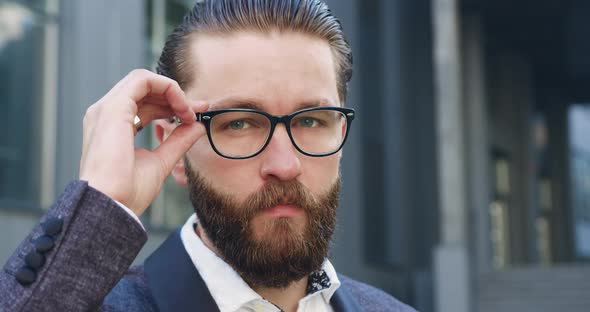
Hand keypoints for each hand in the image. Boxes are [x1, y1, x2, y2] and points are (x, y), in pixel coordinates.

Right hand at [79, 69, 207, 215]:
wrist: (111, 207)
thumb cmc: (127, 193)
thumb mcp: (161, 161)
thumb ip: (178, 141)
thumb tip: (197, 126)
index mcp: (112, 127)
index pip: (143, 104)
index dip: (170, 105)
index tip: (194, 116)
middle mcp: (105, 114)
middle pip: (144, 90)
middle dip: (175, 96)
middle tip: (199, 109)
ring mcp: (106, 109)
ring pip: (143, 80)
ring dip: (172, 91)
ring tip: (190, 111)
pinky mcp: (113, 108)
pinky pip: (143, 80)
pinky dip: (167, 88)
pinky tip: (181, 108)